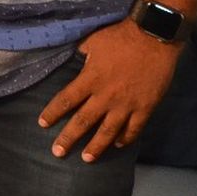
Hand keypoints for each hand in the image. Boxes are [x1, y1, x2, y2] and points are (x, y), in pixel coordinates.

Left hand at [38, 18, 180, 161]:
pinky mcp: (145, 107)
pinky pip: (134, 128)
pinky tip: (118, 145)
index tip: (42, 123)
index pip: (66, 100)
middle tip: (57, 152)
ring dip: (96, 146)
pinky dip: (126, 138)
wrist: (153, 37)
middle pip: (83, 121)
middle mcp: (105, 96)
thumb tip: (69, 58)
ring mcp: (126, 104)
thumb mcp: (92, 41)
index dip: (53, 113)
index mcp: (90, 79)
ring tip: (86, 158)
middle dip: (68, 138)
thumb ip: (80, 54)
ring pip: (108, 131)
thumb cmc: (120, 37)